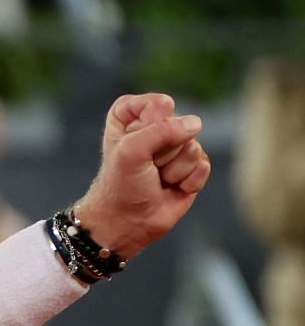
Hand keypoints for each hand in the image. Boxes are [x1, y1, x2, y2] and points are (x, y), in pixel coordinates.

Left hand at [72, 93, 209, 260]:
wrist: (127, 222)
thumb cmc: (121, 185)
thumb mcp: (130, 151)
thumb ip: (160, 130)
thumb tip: (195, 124)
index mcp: (131, 116)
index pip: (158, 103)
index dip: (148, 126)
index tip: (131, 145)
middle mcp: (155, 127)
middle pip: (179, 125)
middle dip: (163, 152)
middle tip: (146, 168)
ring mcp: (176, 147)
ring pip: (193, 146)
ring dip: (173, 169)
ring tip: (157, 179)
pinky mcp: (192, 167)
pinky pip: (203, 165)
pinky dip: (187, 181)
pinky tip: (172, 188)